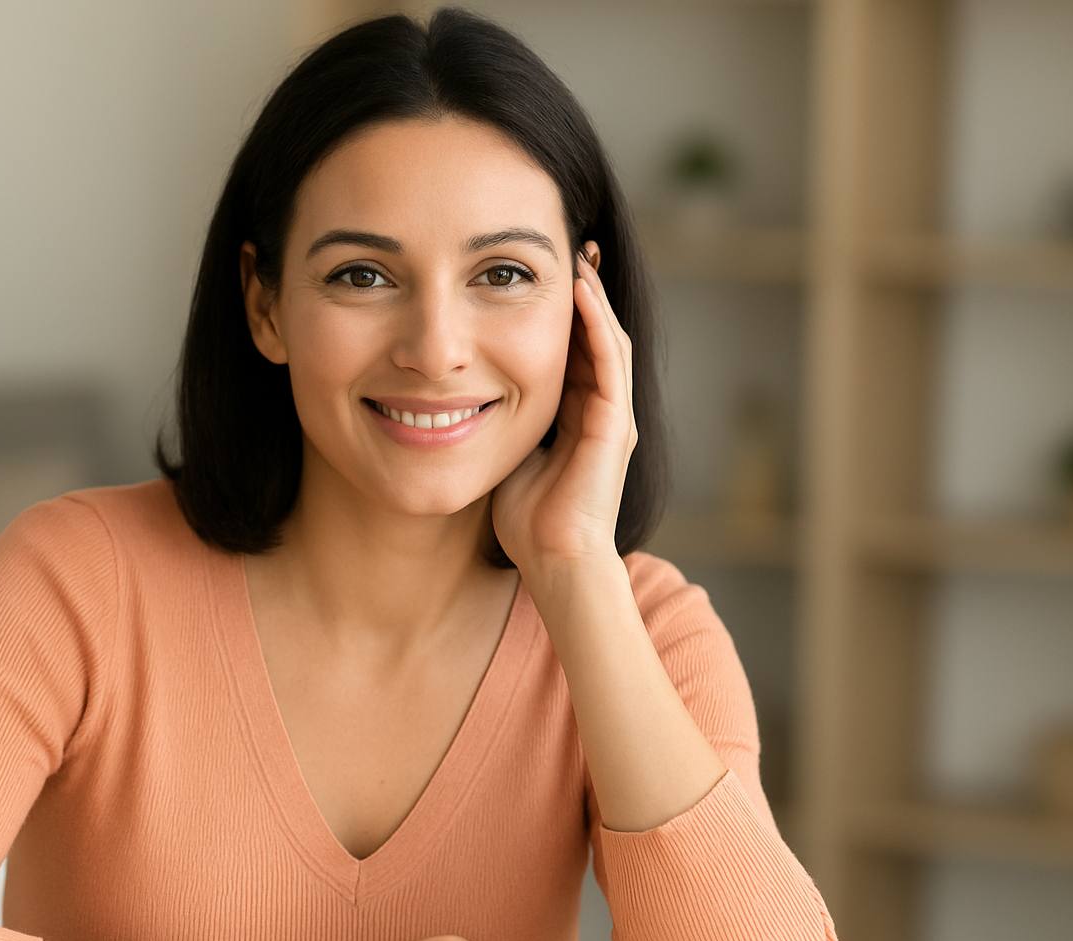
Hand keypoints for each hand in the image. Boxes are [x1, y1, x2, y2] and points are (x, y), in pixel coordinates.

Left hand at [491, 239, 636, 573]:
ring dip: (593, 294)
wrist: (555, 563)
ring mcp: (614, 415)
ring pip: (608, 338)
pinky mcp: (615, 425)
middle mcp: (603, 410)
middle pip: (596, 334)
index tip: (540, 273)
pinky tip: (580, 290)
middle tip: (568, 245)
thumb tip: (457, 396)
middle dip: (584, 290)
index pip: (574, 349)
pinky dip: (596, 322)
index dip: (562, 311)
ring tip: (577, 254)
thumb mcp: (506, 453)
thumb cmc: (527, 521)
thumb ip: (497, 422)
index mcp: (579, 416)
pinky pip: (609, 361)